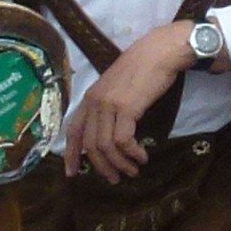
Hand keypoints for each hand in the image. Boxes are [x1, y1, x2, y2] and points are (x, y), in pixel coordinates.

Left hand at [64, 21, 196, 183]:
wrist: (160, 51)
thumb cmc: (143, 67)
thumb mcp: (117, 86)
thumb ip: (108, 105)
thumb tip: (109, 131)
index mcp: (89, 98)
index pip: (73, 131)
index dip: (70, 155)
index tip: (73, 173)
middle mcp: (94, 102)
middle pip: (90, 144)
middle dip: (102, 167)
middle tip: (114, 179)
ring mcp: (109, 105)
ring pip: (106, 146)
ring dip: (119, 164)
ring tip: (133, 171)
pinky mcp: (127, 108)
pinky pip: (124, 140)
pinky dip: (132, 153)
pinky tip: (142, 157)